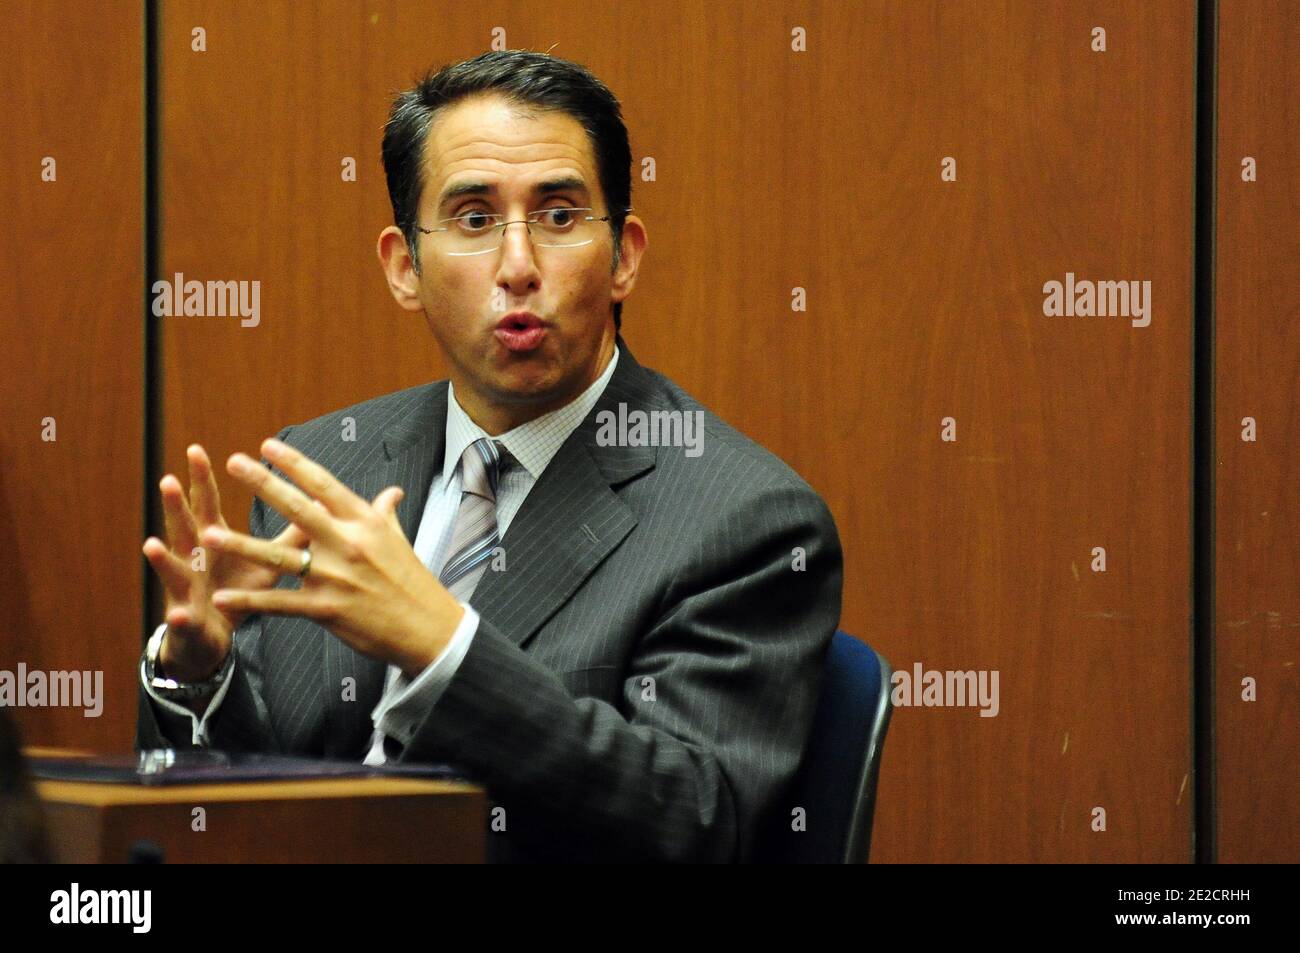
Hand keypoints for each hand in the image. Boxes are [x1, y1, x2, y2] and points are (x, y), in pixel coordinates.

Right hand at [142, 444, 309, 680]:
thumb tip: (316, 504)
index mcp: (211, 540)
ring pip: (172, 571)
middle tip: (168, 481)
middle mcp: (192, 560)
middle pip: (182, 528)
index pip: (204, 504)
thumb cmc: (237, 590)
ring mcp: (184, 590)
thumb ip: (290, 534)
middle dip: (174, 506)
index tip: (196, 449)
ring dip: (163, 559)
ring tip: (152, 544)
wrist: (211, 637)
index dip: (201, 479)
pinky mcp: (186, 621)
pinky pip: (183, 619)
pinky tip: (178, 615)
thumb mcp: (266, 560)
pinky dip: (180, 617)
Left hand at [201, 438, 464, 676]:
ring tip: (208, 535)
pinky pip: (280, 603)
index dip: (294, 464)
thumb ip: (385, 514)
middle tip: (235, 463)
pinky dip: (249, 601)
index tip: (268, 446)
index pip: (324, 485)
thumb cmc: (412, 581)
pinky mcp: (326, 609)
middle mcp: (347, 543)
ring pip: (279, 556)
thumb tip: (392, 492)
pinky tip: (221, 597)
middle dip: (264, 484)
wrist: (427, 627)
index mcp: (364, 523)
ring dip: (242, 545)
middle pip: (298, 508)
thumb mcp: (399, 540)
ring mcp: (335, 577)